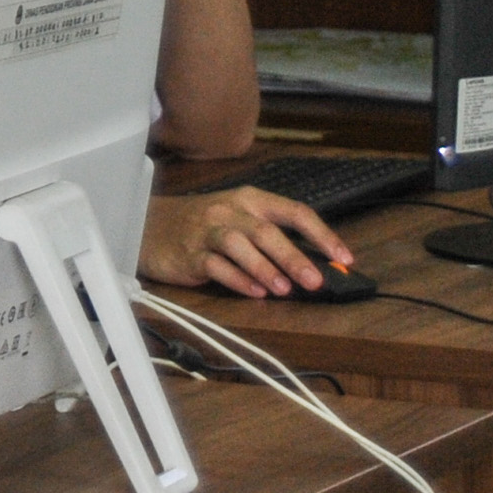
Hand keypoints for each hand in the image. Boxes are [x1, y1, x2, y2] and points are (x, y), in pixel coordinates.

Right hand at [137, 188, 352, 299]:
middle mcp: (230, 211)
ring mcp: (208, 231)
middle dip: (295, 256)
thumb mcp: (238, 218)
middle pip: (267, 231)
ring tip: (285, 290)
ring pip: (240, 245)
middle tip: (316, 281)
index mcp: (250, 199)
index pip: (294, 211)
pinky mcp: (189, 254)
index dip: (322, 234)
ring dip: (265, 268)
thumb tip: (312, 265)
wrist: (148, 224)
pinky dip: (237, 280)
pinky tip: (255, 293)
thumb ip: (271, 237)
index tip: (344, 258)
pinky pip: (216, 266)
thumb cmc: (202, 224)